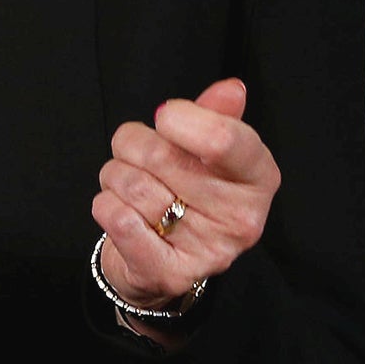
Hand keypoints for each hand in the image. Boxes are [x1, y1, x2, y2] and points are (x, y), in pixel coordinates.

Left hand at [92, 78, 280, 310]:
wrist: (158, 260)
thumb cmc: (184, 192)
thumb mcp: (205, 150)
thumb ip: (215, 116)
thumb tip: (231, 89)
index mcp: (258, 178)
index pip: (224, 140)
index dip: (181, 120)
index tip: (166, 116)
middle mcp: (241, 218)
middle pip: (160, 155)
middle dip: (134, 146)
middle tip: (139, 159)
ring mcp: (208, 251)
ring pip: (132, 183)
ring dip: (116, 176)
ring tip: (131, 187)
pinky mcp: (170, 274)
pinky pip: (118, 219)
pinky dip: (106, 204)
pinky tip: (120, 210)